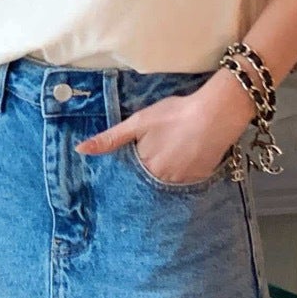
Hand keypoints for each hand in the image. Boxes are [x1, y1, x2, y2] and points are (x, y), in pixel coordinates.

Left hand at [75, 77, 255, 184]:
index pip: (130, 176)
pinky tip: (186, 158)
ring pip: (167, 182)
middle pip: (149, 180)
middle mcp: (162, 180)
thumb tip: (80, 150)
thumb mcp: (138, 122)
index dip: (130, 168)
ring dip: (165, 173)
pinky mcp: (200, 179)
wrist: (215, 115)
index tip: (131, 162)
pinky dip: (183, 172)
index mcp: (145, 167)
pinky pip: (186, 182)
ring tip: (170, 155)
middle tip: (156, 154)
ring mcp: (183, 182)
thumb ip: (111, 138)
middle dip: (148, 172)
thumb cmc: (174, 115)